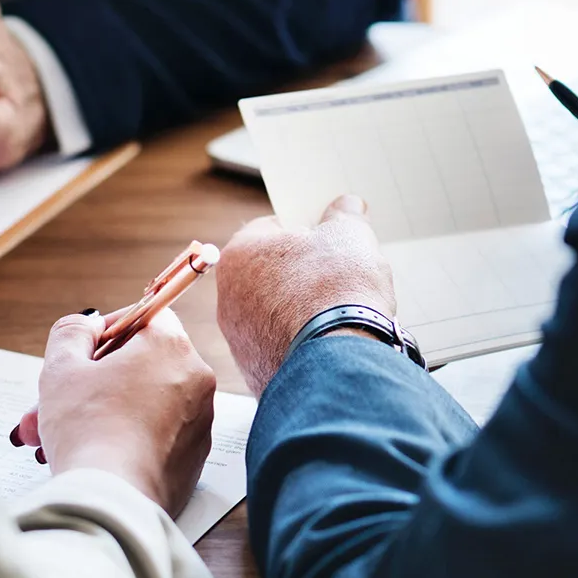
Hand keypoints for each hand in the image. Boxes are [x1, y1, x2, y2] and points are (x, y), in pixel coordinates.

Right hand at [15, 309, 216, 517]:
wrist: (113, 501)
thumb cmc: (87, 431)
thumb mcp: (62, 368)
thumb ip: (72, 332)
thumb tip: (88, 325)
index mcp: (170, 347)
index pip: (145, 316)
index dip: (108, 329)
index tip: (83, 351)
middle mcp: (195, 379)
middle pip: (140, 365)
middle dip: (92, 381)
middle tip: (55, 400)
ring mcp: (199, 422)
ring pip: (143, 403)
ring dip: (101, 412)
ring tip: (56, 436)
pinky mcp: (194, 458)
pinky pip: (156, 436)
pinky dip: (125, 438)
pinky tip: (89, 455)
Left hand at [216, 195, 395, 394]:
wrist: (338, 363)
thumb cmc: (337, 290)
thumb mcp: (350, 236)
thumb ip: (345, 215)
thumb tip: (348, 206)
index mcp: (240, 254)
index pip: (271, 228)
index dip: (305, 229)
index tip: (327, 237)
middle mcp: (227, 297)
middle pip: (270, 272)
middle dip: (302, 271)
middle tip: (337, 274)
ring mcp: (238, 339)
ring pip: (274, 312)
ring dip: (301, 309)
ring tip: (338, 310)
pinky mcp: (254, 371)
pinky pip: (279, 346)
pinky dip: (301, 342)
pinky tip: (329, 341)